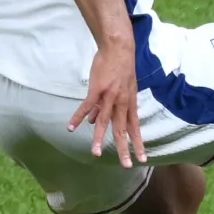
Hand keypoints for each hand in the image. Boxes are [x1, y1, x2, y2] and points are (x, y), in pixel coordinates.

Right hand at [68, 42, 144, 167]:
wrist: (118, 48)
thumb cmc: (121, 68)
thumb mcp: (124, 89)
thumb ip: (111, 107)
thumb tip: (95, 122)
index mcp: (130, 103)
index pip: (135, 128)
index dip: (138, 143)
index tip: (142, 158)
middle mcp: (122, 103)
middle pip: (122, 129)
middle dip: (124, 148)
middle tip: (126, 165)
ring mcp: (109, 97)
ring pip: (104, 122)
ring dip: (99, 138)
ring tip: (96, 153)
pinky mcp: (97, 90)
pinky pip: (86, 106)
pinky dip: (78, 117)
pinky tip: (71, 127)